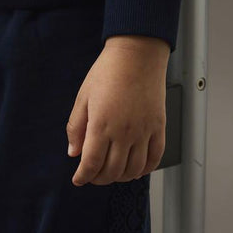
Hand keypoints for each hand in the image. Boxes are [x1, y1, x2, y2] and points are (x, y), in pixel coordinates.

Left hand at [67, 35, 168, 185]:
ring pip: (133, 170)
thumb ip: (76, 128)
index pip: (91, 164)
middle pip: (112, 171)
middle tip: (93, 176)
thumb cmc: (108, 71)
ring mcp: (143, 131)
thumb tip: (74, 153)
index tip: (79, 179)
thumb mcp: (83, 98)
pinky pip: (155, 158)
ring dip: (121, 177)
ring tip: (113, 173)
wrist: (137, 53)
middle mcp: (124, 132)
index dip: (83, 176)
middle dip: (99, 179)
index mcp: (101, 125)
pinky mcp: (158, 127)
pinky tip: (136, 170)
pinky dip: (145, 170)